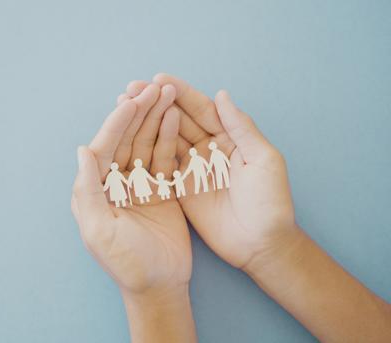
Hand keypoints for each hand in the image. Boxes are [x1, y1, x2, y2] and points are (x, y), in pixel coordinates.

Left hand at [71, 83, 190, 295]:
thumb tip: (81, 150)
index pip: (104, 147)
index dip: (117, 122)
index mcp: (95, 190)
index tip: (132, 99)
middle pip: (125, 139)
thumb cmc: (125, 263)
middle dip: (139, 112)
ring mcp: (139, 184)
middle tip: (155, 86)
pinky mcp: (161, 189)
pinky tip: (175, 117)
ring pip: (145, 143)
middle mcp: (114, 183)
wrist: (159, 286)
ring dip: (155, 118)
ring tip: (167, 92)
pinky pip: (164, 158)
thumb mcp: (100, 229)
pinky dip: (169, 137)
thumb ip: (88, 190)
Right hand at [128, 74, 299, 270]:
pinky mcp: (179, 188)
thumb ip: (241, 127)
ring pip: (165, 138)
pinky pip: (159, 165)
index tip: (158, 79)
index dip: (180, 93)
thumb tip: (221, 94)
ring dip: (145, 122)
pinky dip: (144, 150)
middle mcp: (207, 148)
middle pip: (178, 119)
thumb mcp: (262, 159)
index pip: (201, 109)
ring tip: (124, 106)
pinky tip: (128, 137)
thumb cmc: (270, 202)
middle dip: (155, 103)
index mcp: (229, 137)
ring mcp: (191, 168)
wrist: (261, 244)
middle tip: (131, 88)